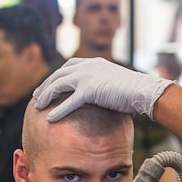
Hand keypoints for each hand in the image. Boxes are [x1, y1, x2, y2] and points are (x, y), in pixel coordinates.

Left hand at [32, 58, 172, 121]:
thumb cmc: (136, 91)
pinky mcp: (89, 90)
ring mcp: (87, 77)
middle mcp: (88, 66)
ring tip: (38, 106)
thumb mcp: (116, 83)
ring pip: (59, 85)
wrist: (144, 91)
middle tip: (37, 96)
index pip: (69, 66)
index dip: (57, 76)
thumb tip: (103, 97)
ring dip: (46, 96)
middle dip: (46, 85)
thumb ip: (104, 85)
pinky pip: (69, 101)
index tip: (49, 84)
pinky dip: (58, 110)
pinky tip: (49, 118)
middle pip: (59, 74)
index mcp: (94, 63)